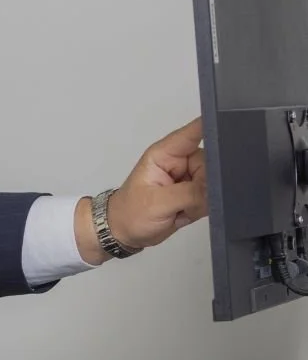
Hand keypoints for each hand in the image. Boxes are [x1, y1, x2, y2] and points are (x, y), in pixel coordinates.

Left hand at [74, 117, 208, 262]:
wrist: (125, 233)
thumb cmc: (131, 213)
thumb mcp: (158, 203)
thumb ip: (190, 193)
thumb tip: (217, 188)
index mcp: (166, 153)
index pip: (195, 131)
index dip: (215, 126)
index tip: (233, 127)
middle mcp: (182, 161)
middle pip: (213, 162)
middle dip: (206, 183)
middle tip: (185, 200)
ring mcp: (191, 176)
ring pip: (216, 182)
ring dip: (203, 200)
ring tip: (180, 208)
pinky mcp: (196, 192)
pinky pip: (213, 197)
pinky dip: (204, 207)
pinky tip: (186, 212)